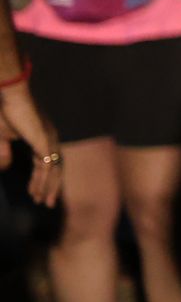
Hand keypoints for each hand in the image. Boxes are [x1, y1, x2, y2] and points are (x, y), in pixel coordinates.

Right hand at [0, 82, 63, 206]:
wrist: (11, 98)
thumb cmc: (6, 114)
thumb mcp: (2, 138)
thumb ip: (4, 153)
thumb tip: (5, 168)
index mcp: (42, 139)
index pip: (45, 164)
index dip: (41, 179)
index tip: (35, 193)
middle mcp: (50, 141)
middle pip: (55, 169)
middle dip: (50, 187)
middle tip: (46, 203)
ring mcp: (50, 141)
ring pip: (54, 170)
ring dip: (49, 187)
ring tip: (43, 201)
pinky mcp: (45, 142)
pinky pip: (48, 166)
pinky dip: (45, 180)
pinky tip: (39, 190)